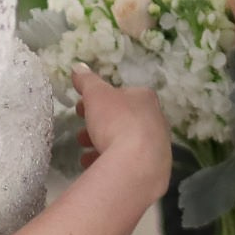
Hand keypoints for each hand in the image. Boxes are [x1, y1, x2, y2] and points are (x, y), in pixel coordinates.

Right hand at [69, 68, 170, 203]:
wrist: (137, 163)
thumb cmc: (117, 121)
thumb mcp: (96, 95)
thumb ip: (87, 81)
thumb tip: (78, 67)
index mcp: (145, 99)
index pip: (121, 94)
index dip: (98, 100)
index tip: (81, 108)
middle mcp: (155, 120)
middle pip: (122, 119)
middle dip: (99, 125)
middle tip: (80, 133)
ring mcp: (157, 145)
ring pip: (125, 142)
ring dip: (102, 144)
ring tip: (83, 151)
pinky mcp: (153, 168)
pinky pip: (128, 162)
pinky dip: (109, 162)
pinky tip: (93, 166)